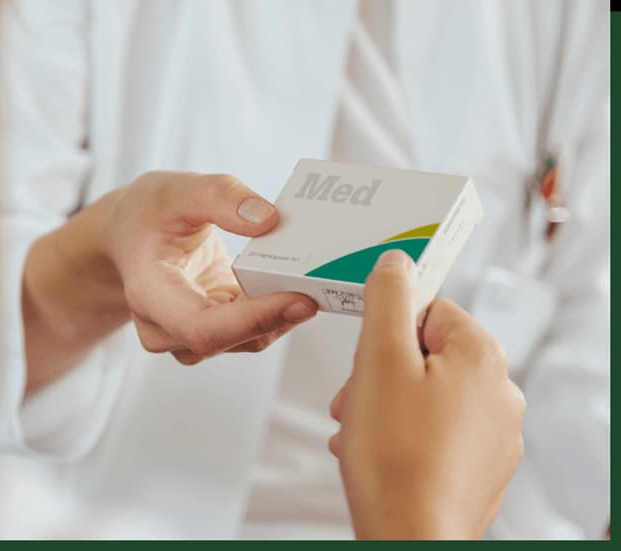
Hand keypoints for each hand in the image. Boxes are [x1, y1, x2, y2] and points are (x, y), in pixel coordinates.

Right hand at [22, 171, 317, 389]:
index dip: (254, 319)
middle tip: (324, 284)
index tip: (300, 299)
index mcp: (149, 295)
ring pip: (248, 340)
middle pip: (231, 339)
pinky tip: (298, 283)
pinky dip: (278, 309)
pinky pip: (254, 330)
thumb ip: (219, 197)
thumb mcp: (174, 190)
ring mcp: (189, 335)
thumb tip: (270, 220)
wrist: (130, 235)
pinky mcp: (215, 330)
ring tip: (316, 280)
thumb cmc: (146, 214)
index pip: (202, 327)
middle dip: (280, 315)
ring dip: (284, 314)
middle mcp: (165, 328)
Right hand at [328, 250, 524, 539]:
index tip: (366, 361)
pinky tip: (381, 454)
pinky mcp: (482, 467)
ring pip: (428, 395)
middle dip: (381, 374)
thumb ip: (388, 298)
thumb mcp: (379, 358)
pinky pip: (437, 432)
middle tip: (356, 401)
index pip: (428, 310)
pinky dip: (405, 436)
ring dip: (387, 405)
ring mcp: (496, 434)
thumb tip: (397, 263)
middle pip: (427, 355)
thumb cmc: (394, 456)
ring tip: (362, 432)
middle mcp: (500, 391)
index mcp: (481, 355)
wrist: (408, 537)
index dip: (386, 333)